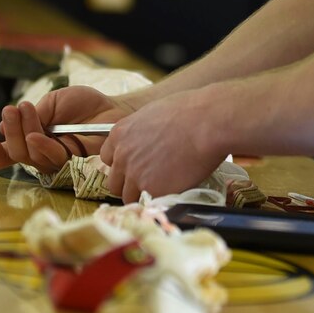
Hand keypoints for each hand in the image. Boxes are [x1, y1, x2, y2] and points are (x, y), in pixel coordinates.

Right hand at [0, 85, 133, 172]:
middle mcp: (41, 153)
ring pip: (29, 157)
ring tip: (25, 109)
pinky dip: (41, 145)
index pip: (7, 151)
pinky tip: (38, 134)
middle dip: (10, 131)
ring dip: (23, 132)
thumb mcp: (54, 101)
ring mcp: (56, 160)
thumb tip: (10, 125)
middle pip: (15, 154)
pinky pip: (51, 159)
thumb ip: (35, 115)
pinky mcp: (73, 165)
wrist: (113, 107)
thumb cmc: (84, 105)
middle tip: (11, 109)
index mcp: (33, 139)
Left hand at [99, 90, 224, 202]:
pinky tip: (174, 188)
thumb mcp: (153, 114)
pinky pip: (150, 202)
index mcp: (120, 133)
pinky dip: (160, 198)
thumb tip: (146, 142)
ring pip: (129, 197)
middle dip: (129, 183)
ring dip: (142, 195)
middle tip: (150, 179)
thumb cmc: (188, 110)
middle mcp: (122, 155)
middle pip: (114, 181)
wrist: (206, 122)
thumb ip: (140, 132)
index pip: (107, 157)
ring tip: (163, 187)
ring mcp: (135, 174)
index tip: (134, 165)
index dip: (122, 163)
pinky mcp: (152, 189)